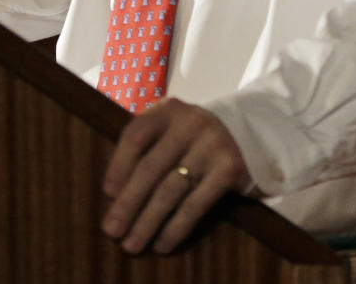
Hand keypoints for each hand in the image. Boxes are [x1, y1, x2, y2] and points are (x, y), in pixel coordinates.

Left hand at [102, 98, 251, 255]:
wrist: (246, 135)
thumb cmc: (193, 138)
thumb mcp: (170, 130)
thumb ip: (146, 149)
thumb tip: (115, 194)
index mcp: (168, 110)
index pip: (136, 135)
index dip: (118, 166)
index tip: (108, 194)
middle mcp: (189, 122)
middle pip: (151, 167)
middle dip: (128, 203)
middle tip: (111, 230)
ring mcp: (211, 144)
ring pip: (171, 190)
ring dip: (148, 222)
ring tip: (132, 245)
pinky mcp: (229, 168)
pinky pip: (195, 205)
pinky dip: (175, 228)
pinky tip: (162, 244)